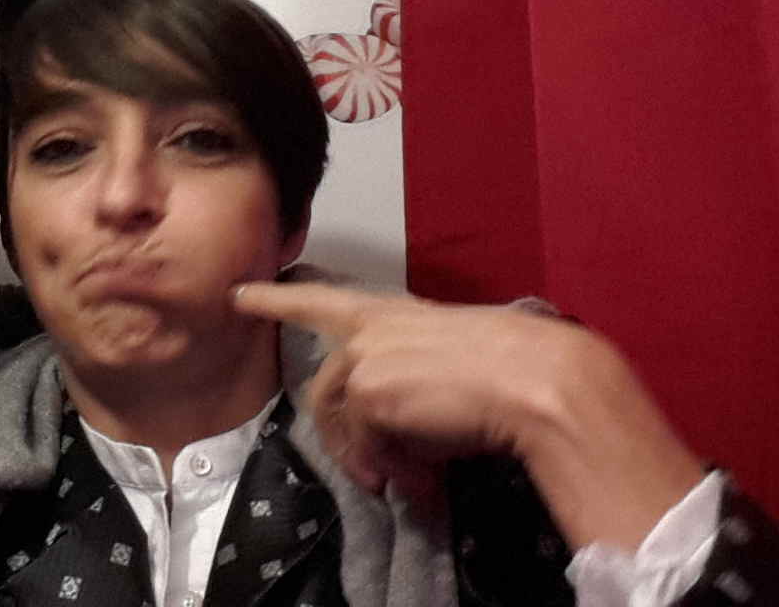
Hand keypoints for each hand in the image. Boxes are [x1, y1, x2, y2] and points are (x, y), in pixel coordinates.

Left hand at [231, 281, 703, 549]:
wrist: (538, 380)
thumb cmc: (516, 370)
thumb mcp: (450, 369)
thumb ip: (410, 389)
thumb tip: (397, 446)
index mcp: (396, 312)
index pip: (324, 299)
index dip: (278, 298)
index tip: (239, 294)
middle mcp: (371, 328)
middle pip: (325, 391)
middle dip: (345, 441)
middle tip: (380, 480)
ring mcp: (364, 357)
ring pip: (341, 422)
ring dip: (371, 461)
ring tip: (410, 484)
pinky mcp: (366, 390)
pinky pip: (362, 444)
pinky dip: (388, 469)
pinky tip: (419, 481)